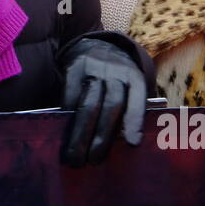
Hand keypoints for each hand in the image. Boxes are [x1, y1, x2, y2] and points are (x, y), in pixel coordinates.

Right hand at [59, 36, 147, 166]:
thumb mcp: (130, 85)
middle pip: (112, 105)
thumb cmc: (116, 76)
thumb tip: (123, 143)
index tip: (132, 143)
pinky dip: (69, 116)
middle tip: (94, 160)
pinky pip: (71, 96)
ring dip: (82, 133)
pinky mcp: (74, 68)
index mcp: (135, 77)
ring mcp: (95, 68)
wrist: (94, 45)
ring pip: (89, 104)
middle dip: (103, 136)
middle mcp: (116, 71)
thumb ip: (130, 107)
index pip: (138, 99)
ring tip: (76, 155)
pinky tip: (66, 131)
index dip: (135, 120)